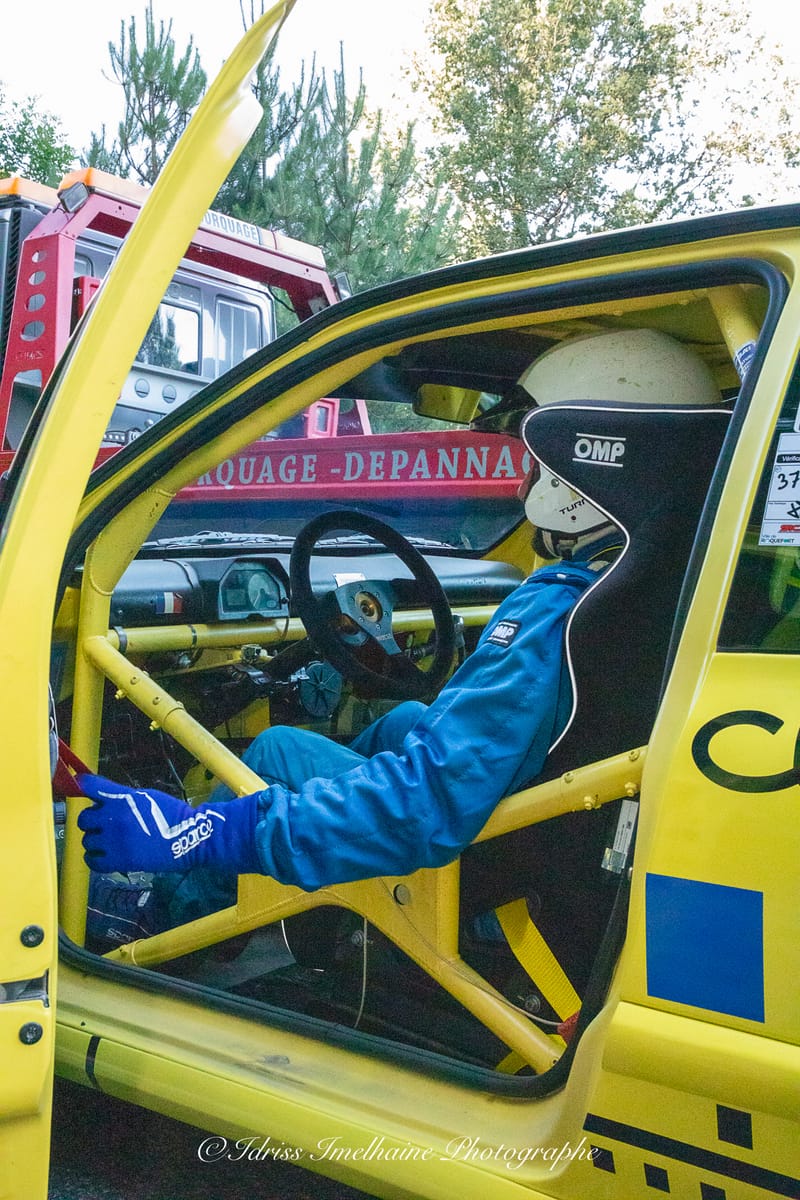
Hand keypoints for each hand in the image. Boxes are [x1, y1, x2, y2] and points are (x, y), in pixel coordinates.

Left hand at [76, 775, 262, 874]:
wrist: (190, 837)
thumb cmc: (170, 814)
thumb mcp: (145, 796)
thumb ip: (120, 795)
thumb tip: (97, 796)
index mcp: (123, 799)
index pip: (91, 786)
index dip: (81, 785)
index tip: (79, 785)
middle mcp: (114, 818)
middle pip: (83, 819)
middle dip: (92, 821)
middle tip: (104, 825)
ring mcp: (115, 841)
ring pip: (87, 841)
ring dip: (96, 841)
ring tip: (110, 842)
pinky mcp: (119, 861)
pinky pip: (92, 860)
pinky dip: (95, 858)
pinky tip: (105, 856)